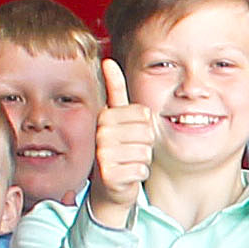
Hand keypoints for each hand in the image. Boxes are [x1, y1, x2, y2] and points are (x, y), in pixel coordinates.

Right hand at [90, 61, 153, 224]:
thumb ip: (116, 91)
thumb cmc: (120, 148)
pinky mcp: (109, 174)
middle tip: (131, 150)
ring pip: (146, 152)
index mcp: (105, 116)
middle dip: (146, 144)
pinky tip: (127, 175)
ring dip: (143, 160)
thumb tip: (108, 61)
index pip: (144, 114)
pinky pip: (141, 169)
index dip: (146, 126)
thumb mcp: (119, 118)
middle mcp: (101, 133)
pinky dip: (140, 174)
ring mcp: (103, 154)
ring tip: (128, 161)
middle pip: (147, 133)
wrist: (110, 186)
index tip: (131, 133)